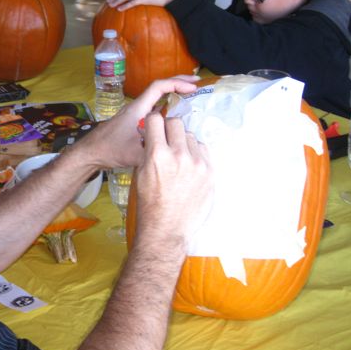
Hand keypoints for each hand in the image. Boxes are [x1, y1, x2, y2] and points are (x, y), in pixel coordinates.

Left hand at [81, 76, 199, 170]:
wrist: (90, 153)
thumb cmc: (109, 150)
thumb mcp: (134, 154)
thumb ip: (154, 151)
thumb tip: (174, 150)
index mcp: (137, 109)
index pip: (158, 87)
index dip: (176, 84)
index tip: (193, 88)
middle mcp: (136, 108)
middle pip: (158, 89)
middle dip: (177, 84)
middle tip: (195, 84)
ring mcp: (134, 114)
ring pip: (156, 99)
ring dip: (172, 95)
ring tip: (189, 97)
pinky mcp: (133, 123)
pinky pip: (152, 110)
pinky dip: (165, 107)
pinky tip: (173, 116)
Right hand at [133, 112, 212, 255]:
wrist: (167, 229)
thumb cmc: (149, 204)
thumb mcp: (140, 174)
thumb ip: (148, 150)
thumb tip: (150, 133)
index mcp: (157, 155)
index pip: (156, 120)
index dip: (152, 124)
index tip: (153, 129)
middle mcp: (179, 155)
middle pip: (176, 123)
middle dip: (168, 130)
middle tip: (166, 141)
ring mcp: (197, 164)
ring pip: (191, 136)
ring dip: (183, 142)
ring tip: (178, 159)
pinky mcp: (210, 172)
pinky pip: (203, 150)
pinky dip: (195, 154)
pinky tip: (188, 166)